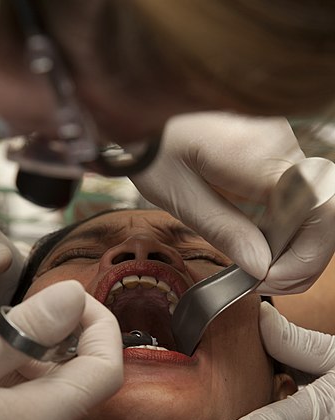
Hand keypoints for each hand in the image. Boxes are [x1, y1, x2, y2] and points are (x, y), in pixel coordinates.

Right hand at [0, 280, 122, 419]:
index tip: (70, 296)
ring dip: (42, 363)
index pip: (108, 369)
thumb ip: (26, 330)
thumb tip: (74, 295)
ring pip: (60, 399)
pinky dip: (27, 388)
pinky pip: (39, 419)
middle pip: (85, 383)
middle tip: (23, 315)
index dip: (100, 324)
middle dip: (66, 339)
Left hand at [133, 112, 334, 292]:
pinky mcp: (274, 151)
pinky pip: (298, 196)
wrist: (140, 102)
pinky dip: (287, 229)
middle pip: (326, 210)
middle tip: (263, 280)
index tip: (265, 278)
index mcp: (258, 152)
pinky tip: (259, 245)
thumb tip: (262, 266)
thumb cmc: (149, 142)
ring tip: (260, 269)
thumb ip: (222, 228)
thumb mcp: (176, 193)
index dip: (304, 255)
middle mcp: (282, 142)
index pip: (320, 208)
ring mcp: (281, 143)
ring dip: (298, 246)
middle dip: (304, 258)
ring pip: (318, 205)